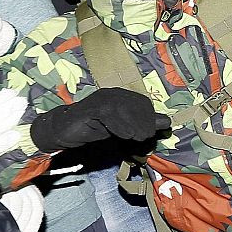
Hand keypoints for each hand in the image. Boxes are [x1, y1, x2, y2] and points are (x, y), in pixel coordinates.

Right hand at [30, 87, 168, 152]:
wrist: (64, 131)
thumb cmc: (94, 129)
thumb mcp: (123, 128)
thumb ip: (142, 124)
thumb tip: (166, 122)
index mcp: (122, 96)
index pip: (143, 103)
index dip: (150, 117)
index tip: (153, 133)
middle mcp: (113, 94)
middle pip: (136, 104)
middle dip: (144, 121)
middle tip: (145, 137)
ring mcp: (100, 99)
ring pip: (124, 108)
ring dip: (134, 123)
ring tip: (137, 137)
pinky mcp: (90, 107)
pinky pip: (108, 113)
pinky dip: (119, 124)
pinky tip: (125, 135)